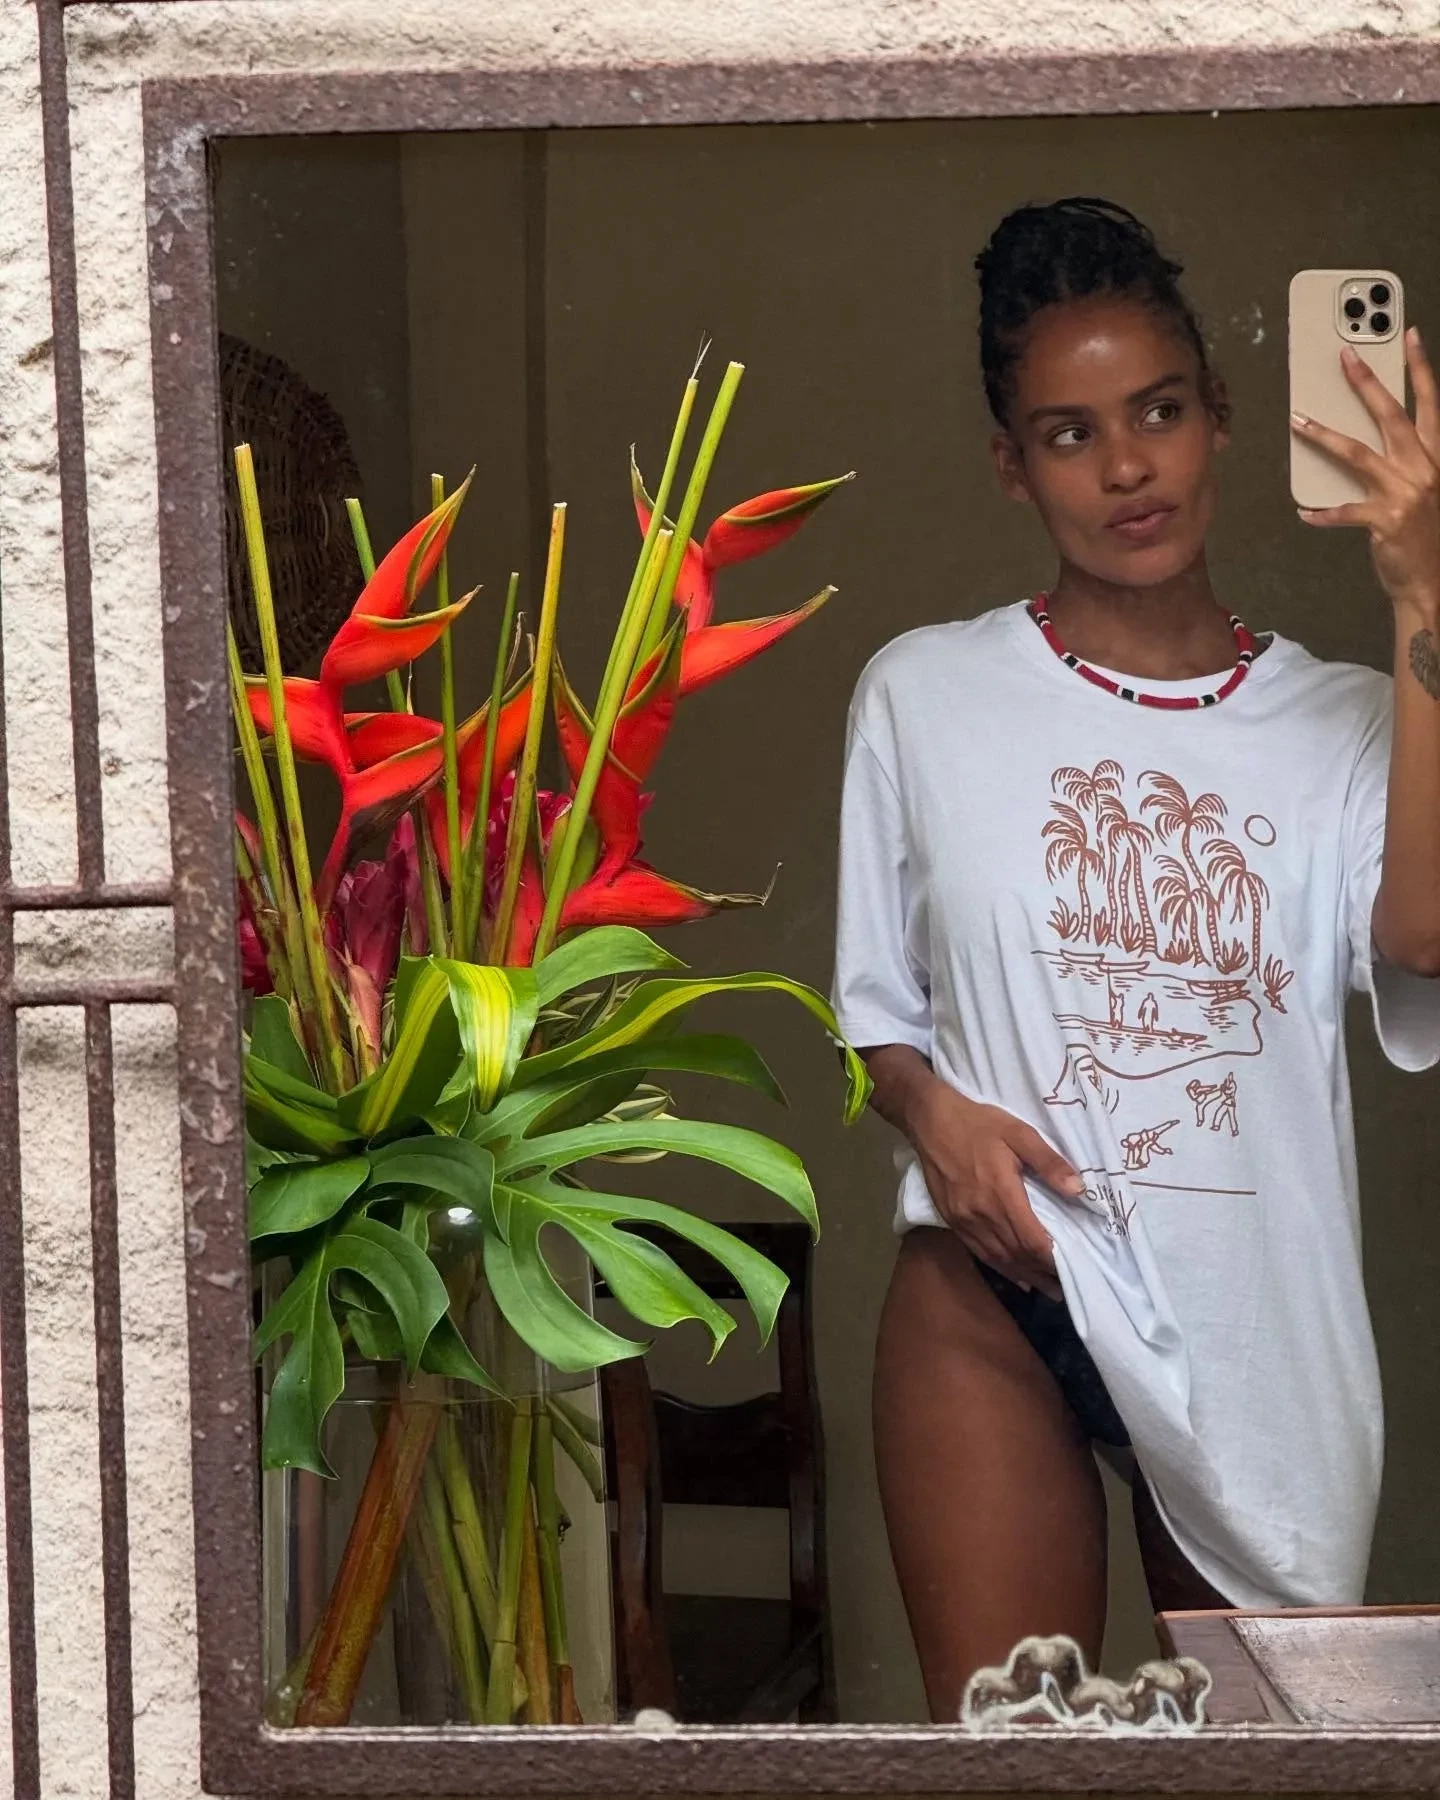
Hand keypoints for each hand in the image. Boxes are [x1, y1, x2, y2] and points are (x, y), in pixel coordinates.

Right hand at [903, 1079, 1084, 1299]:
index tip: (1074, 1270)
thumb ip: (1049, 1162)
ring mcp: (964, 1221)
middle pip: (1017, 1255)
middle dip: (1042, 1274)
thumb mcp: (1019, 1133)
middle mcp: (982, 1215)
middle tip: (1064, 1289)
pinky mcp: (951, 1220)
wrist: (930, 1120)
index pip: (1032, 1240)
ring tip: (1045, 1289)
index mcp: (1002, 1195)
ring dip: (1023, 1276)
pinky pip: (979, 1252)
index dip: (1052, 1259)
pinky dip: (1000, 1267)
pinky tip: (1013, 1275)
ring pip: (998, 1258)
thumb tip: (1078, 1190)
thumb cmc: (978, 1124)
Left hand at [1291, 327, 1439, 617]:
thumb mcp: (1429, 488)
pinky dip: (1323, 512)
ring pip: (1358, 454)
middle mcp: (1426, 467)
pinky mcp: (1386, 521)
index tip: (1408, 337)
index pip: (1430, 403)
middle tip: (1345, 358)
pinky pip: (1345, 511)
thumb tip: (1375, 438)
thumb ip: (1410, 460)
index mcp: (1438, 456)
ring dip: (1324, 436)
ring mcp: (1406, 493)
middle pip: (1393, 416)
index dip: (1420, 368)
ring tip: (1299, 421)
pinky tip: (1304, 511)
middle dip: (1368, 384)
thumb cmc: (1427, 532)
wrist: (1433, 580)